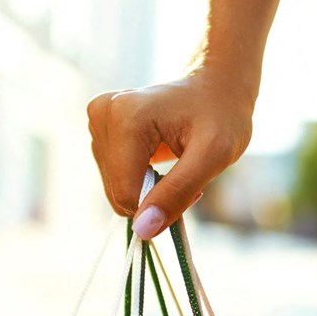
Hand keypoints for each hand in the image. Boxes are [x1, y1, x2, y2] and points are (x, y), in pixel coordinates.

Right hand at [86, 65, 255, 238]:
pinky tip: (158, 157)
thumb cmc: (221, 116)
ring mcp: (96, 120)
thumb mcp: (213, 156)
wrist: (214, 84)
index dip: (160, 203)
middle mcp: (101, 114)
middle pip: (117, 192)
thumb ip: (177, 193)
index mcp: (125, 118)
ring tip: (175, 161)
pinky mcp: (97, 128)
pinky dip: (137, 178)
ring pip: (114, 188)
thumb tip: (142, 231)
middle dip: (152, 195)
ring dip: (146, 188)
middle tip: (186, 172)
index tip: (193, 185)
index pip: (126, 194)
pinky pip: (113, 176)